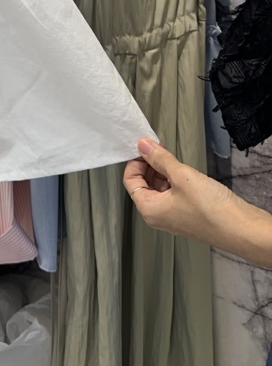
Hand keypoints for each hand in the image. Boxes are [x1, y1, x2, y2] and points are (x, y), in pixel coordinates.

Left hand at [124, 138, 238, 245]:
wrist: (243, 229)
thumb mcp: (181, 176)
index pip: (130, 181)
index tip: (145, 149)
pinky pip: (173, 194)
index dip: (136, 162)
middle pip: (143, 184)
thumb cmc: (212, 210)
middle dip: (149, 165)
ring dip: (162, 171)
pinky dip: (174, 180)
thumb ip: (159, 158)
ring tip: (171, 158)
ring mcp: (174, 217)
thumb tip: (143, 145)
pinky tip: (183, 171)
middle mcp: (158, 216)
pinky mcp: (188, 215)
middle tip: (159, 149)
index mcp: (149, 210)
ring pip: (159, 188)